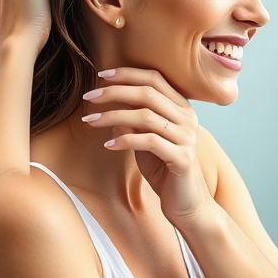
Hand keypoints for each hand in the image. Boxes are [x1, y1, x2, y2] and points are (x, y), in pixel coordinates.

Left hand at [81, 68, 214, 229]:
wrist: (186, 203)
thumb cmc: (164, 169)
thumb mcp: (145, 139)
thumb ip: (133, 119)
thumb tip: (108, 100)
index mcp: (181, 108)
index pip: (154, 78)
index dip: (127, 74)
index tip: (101, 75)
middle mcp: (188, 118)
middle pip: (148, 93)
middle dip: (114, 92)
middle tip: (89, 98)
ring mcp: (187, 137)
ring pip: (146, 116)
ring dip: (113, 116)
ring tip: (90, 121)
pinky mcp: (182, 158)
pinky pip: (149, 142)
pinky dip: (125, 140)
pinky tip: (108, 146)